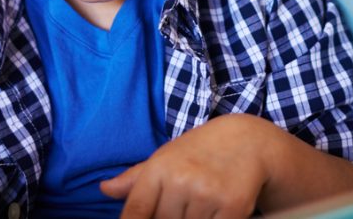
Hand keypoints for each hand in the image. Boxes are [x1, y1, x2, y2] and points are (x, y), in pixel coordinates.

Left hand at [100, 114, 275, 218]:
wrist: (249, 141)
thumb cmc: (200, 151)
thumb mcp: (167, 157)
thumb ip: (135, 179)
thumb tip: (104, 189)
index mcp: (160, 168)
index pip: (136, 213)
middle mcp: (181, 179)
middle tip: (183, 205)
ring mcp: (208, 193)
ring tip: (202, 204)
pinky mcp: (234, 206)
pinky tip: (218, 211)